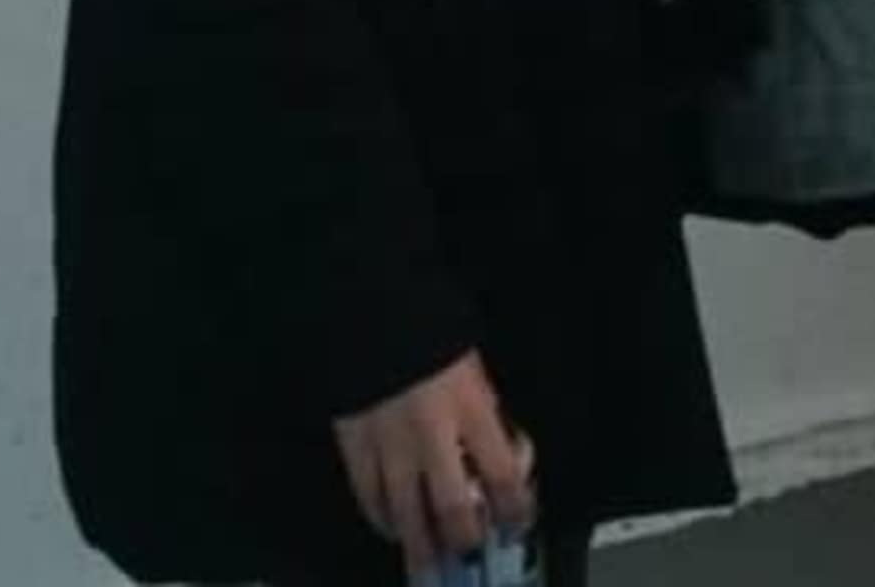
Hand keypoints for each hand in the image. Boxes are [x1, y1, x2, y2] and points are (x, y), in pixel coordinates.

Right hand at [332, 351, 533, 573]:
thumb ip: (485, 413)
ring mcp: (391, 448)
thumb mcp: (474, 370)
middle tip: (471, 555)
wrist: (371, 313)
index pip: (502, 474)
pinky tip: (392, 528)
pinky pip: (370, 498)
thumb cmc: (432, 334)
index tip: (519, 524)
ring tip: (429, 566)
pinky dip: (382, 519)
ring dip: (421, 544)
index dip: (514, 508)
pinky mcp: (355, 449)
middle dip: (465, 539)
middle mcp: (433, 437)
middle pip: (453, 508)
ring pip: (407, 513)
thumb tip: (496, 451)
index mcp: (472, 410)